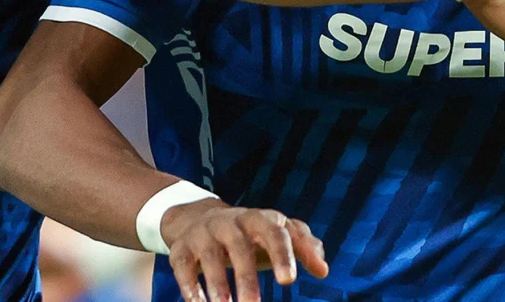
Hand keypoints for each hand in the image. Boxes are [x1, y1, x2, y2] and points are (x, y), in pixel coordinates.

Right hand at [164, 199, 328, 301]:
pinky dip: (189, 286)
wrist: (199, 217)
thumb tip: (323, 269)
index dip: (283, 255)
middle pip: (240, 247)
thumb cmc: (250, 234)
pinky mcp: (181, 247)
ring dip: (217, 285)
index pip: (275, 233)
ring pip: (210, 257)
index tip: (289, 281)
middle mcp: (230, 222)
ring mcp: (204, 233)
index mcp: (259, 219)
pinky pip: (182, 265)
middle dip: (247, 278)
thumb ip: (303, 246)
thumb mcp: (276, 234)